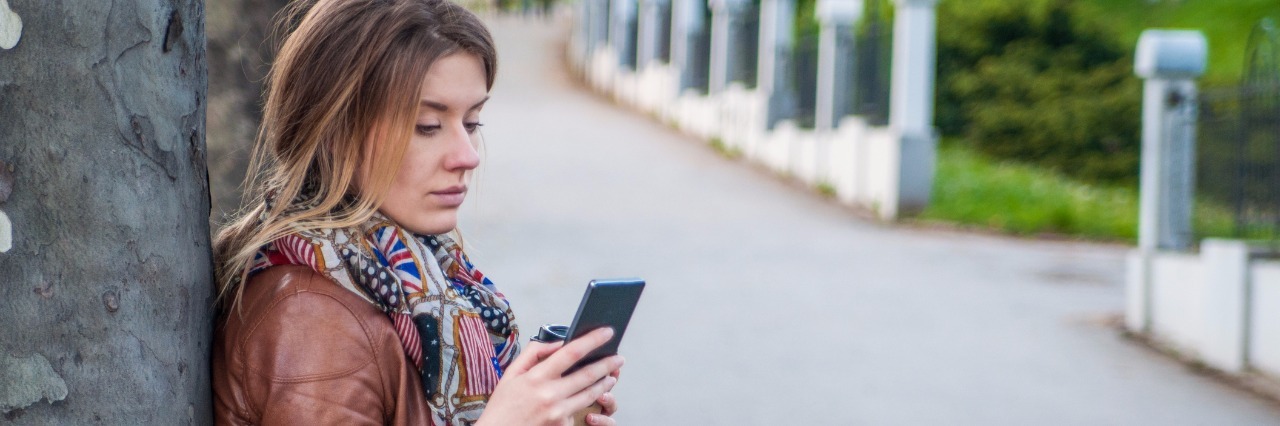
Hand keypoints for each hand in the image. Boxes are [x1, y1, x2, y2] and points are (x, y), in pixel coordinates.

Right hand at [477, 328, 624, 425]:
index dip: (592, 340)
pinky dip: (584, 403)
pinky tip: (589, 396)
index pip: (571, 352)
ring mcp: (557, 413)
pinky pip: (578, 411)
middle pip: (588, 374)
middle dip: (608, 364)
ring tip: (611, 376)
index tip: (606, 332)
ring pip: (590, 394)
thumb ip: (534, 353)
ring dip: (605, 383)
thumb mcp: (511, 374)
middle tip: (619, 358)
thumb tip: (558, 343)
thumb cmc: (503, 406)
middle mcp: (549, 395)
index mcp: (536, 377)